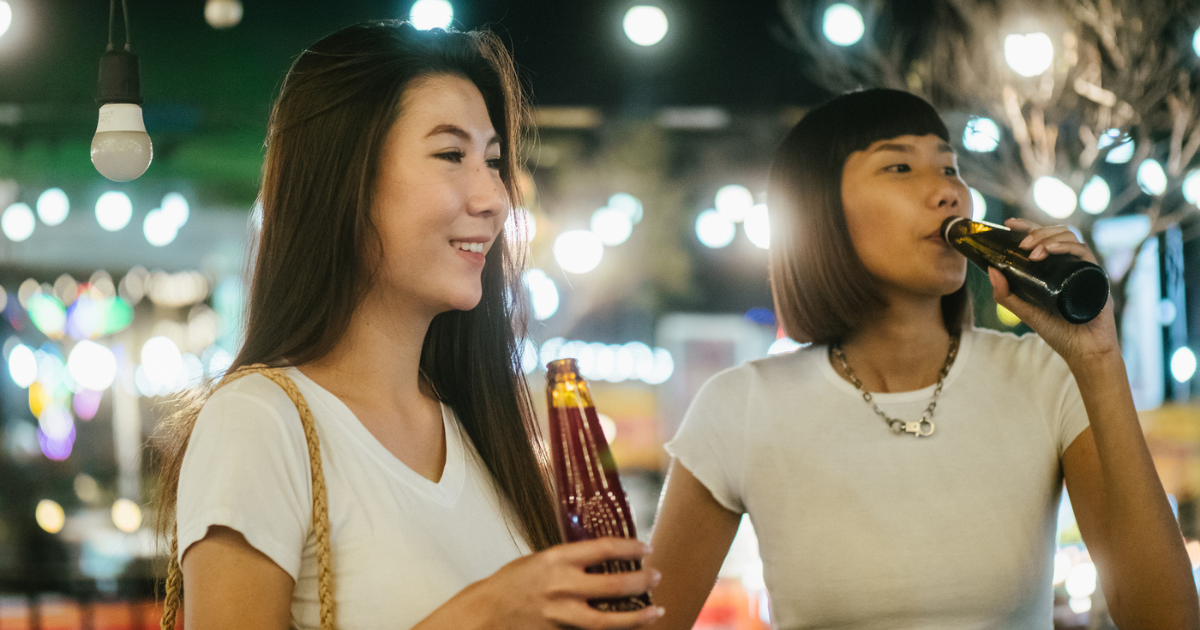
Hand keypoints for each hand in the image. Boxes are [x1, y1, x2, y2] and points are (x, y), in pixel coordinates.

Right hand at [455, 537, 663, 629]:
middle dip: (641, 581)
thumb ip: (570, 561)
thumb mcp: (540, 560)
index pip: (604, 549)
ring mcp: (562, 615)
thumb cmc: (512, 583)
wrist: (487, 613)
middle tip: (656, 576)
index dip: (630, 548)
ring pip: (610, 620)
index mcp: (557, 559)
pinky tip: (629, 628)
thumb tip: (603, 558)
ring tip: (656, 611)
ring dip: (638, 616)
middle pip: (614, 584)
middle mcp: (563, 586)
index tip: (645, 548)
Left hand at [988, 218, 1120, 368]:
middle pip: (1056, 233)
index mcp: (1053, 269)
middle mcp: (1069, 265)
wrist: (1084, 351)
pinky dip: (1066, 247)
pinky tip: (1050, 250)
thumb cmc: (1058, 332)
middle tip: (1021, 245)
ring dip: (1048, 238)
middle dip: (1036, 232)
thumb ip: (1005, 294)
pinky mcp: (1095, 276)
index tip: (1009, 223)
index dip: (1028, 226)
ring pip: (1069, 237)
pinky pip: (1083, 252)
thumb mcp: (1025, 311)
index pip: (1042, 239)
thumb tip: (990, 269)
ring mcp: (1083, 268)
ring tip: (1032, 252)